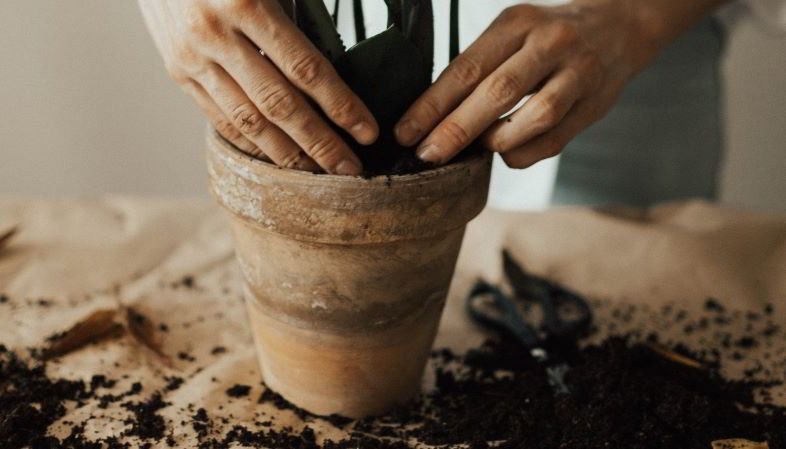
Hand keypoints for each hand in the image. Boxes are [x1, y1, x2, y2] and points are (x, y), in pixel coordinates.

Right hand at [138, 0, 378, 174]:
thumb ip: (296, 13)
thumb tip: (337, 63)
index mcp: (247, 1)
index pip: (305, 68)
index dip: (340, 105)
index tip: (366, 131)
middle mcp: (216, 35)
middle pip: (279, 104)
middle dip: (320, 142)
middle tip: (350, 169)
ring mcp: (193, 58)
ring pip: (248, 120)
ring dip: (287, 154)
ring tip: (317, 173)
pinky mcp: (177, 72)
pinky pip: (220, 117)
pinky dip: (251, 142)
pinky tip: (276, 157)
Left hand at [395, 0, 724, 168]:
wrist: (620, 24)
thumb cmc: (548, 35)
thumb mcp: (513, 32)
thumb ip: (481, 67)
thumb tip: (433, 116)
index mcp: (517, 22)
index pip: (467, 67)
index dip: (432, 104)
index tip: (405, 132)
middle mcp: (550, 42)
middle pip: (497, 91)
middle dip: (456, 128)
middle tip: (426, 154)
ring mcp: (578, 72)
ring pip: (533, 117)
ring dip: (496, 140)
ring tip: (474, 150)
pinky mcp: (595, 103)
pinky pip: (555, 139)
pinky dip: (524, 153)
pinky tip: (506, 153)